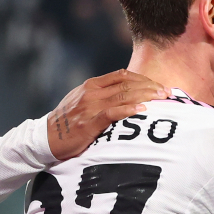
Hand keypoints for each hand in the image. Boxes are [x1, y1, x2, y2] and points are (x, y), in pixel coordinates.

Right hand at [47, 70, 167, 159]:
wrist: (46, 138)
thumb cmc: (68, 123)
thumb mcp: (82, 102)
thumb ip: (101, 95)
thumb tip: (125, 95)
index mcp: (91, 85)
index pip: (122, 75)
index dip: (143, 78)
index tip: (158, 85)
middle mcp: (91, 92)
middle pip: (127, 84)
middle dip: (150, 86)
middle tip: (167, 92)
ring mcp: (90, 106)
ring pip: (123, 95)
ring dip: (146, 96)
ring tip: (162, 99)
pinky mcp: (89, 122)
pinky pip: (113, 112)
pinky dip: (129, 110)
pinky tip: (143, 110)